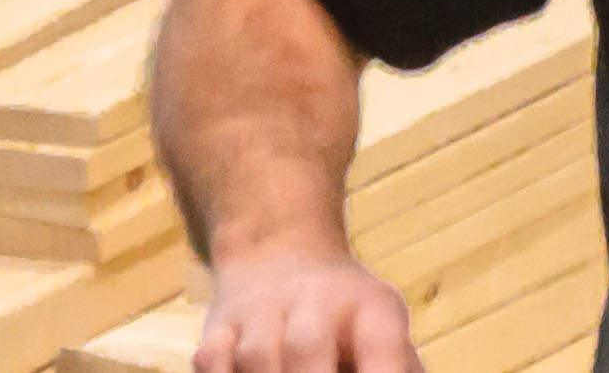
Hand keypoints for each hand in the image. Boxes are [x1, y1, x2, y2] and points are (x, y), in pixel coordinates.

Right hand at [185, 247, 423, 372]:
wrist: (277, 247)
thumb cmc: (344, 314)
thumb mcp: (381, 327)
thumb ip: (397, 364)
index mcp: (369, 306)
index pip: (382, 342)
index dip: (381, 371)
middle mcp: (315, 300)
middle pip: (309, 346)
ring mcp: (262, 311)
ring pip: (257, 356)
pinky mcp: (219, 326)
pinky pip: (212, 360)